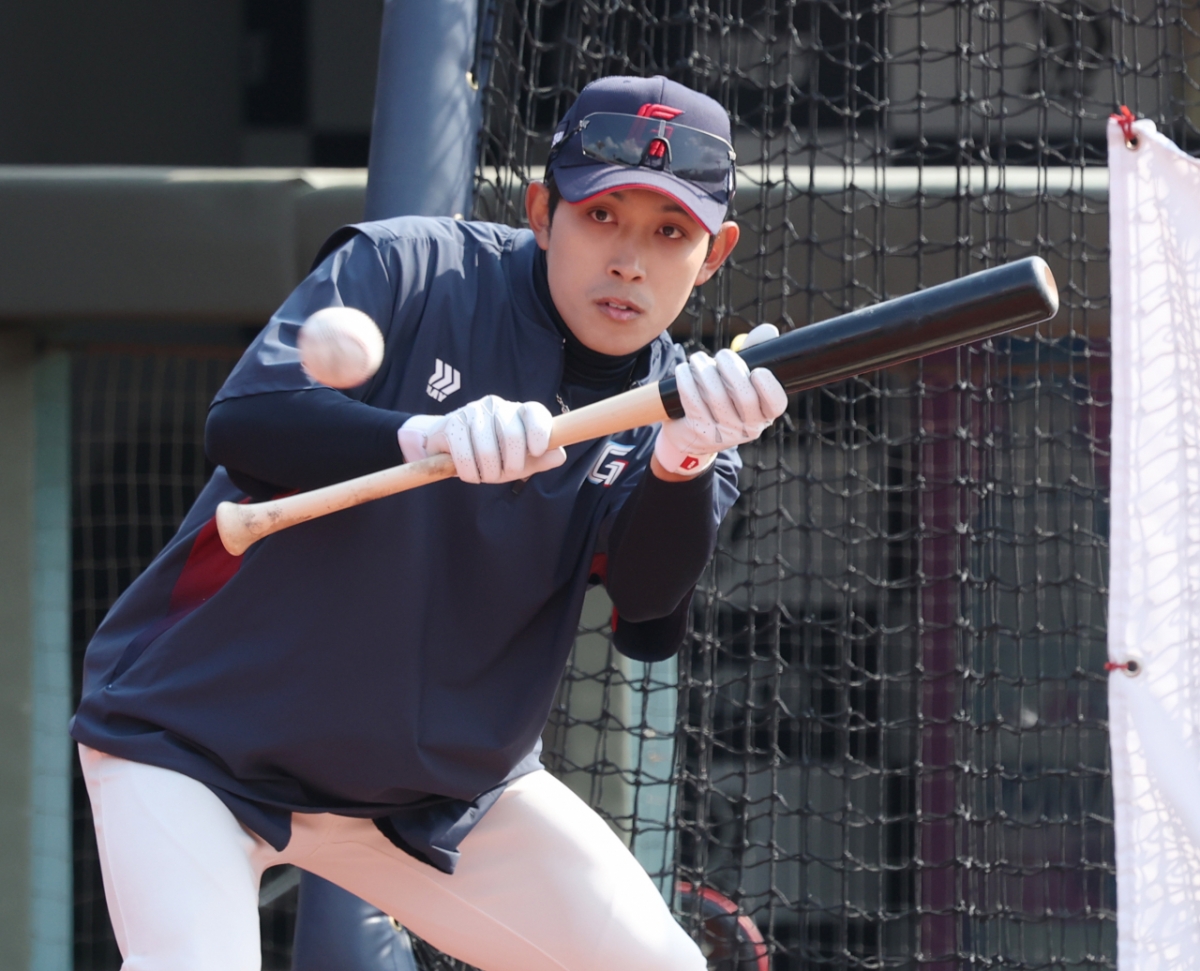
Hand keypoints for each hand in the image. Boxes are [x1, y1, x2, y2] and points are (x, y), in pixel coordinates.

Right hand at [399, 395, 566, 483]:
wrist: (449, 446)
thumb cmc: (493, 453)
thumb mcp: (520, 459)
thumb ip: (542, 459)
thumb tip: (559, 455)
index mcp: (518, 412)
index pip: (535, 413)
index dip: (540, 432)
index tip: (536, 451)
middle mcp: (497, 406)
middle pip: (512, 435)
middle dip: (511, 465)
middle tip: (505, 474)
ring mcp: (473, 411)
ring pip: (487, 450)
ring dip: (488, 473)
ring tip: (486, 475)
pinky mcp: (451, 423)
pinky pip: (464, 456)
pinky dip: (470, 473)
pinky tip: (471, 474)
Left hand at [654, 324, 787, 475]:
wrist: (692, 436)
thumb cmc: (723, 398)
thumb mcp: (742, 379)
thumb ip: (756, 353)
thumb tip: (768, 331)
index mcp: (764, 415)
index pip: (776, 404)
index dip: (768, 386)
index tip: (757, 370)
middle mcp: (747, 428)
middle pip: (745, 396)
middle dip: (732, 368)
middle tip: (723, 355)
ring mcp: (723, 433)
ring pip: (716, 395)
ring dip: (705, 370)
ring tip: (698, 359)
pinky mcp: (698, 432)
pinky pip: (692, 400)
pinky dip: (686, 379)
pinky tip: (684, 369)